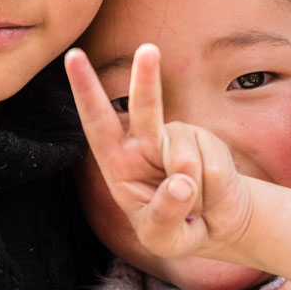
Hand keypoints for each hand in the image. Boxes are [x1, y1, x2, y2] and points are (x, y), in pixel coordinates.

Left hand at [66, 42, 252, 262]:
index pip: (97, 123)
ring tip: (193, 204)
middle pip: (145, 108)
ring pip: (185, 161)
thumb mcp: (162, 238)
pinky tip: (210, 195)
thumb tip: (180, 183)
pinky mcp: (208, 141)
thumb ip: (165, 216)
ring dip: (194, 194)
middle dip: (146, 79)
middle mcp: (146, 142)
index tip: (74, 56)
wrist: (216, 225)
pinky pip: (213, 169)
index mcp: (118, 162)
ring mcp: (178, 137)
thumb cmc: (176, 230)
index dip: (85, 90)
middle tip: (148, 50)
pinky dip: (214, 192)